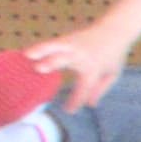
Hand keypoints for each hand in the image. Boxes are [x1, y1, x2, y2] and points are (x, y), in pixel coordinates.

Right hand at [25, 0, 140, 110]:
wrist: (114, 31)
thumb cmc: (112, 57)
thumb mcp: (112, 74)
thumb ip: (100, 89)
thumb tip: (90, 105)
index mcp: (94, 68)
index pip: (84, 86)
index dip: (76, 99)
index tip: (68, 110)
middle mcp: (82, 56)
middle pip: (65, 60)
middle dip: (52, 64)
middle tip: (39, 69)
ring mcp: (72, 46)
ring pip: (55, 48)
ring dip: (41, 51)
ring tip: (27, 55)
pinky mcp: (65, 40)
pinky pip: (51, 44)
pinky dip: (39, 48)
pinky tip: (26, 53)